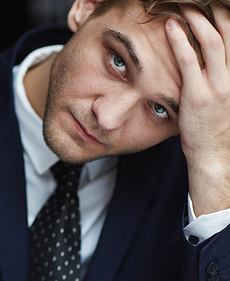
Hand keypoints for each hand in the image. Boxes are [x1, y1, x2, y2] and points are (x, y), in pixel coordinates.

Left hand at [165, 4, 229, 216]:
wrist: (212, 152)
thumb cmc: (211, 124)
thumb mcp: (221, 94)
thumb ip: (216, 74)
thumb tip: (199, 56)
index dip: (224, 16)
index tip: (210, 4)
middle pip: (227, 31)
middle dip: (212, 10)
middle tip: (194, 0)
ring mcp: (218, 84)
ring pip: (211, 41)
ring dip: (196, 19)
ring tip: (181, 7)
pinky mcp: (199, 94)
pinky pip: (189, 61)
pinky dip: (180, 41)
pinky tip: (171, 27)